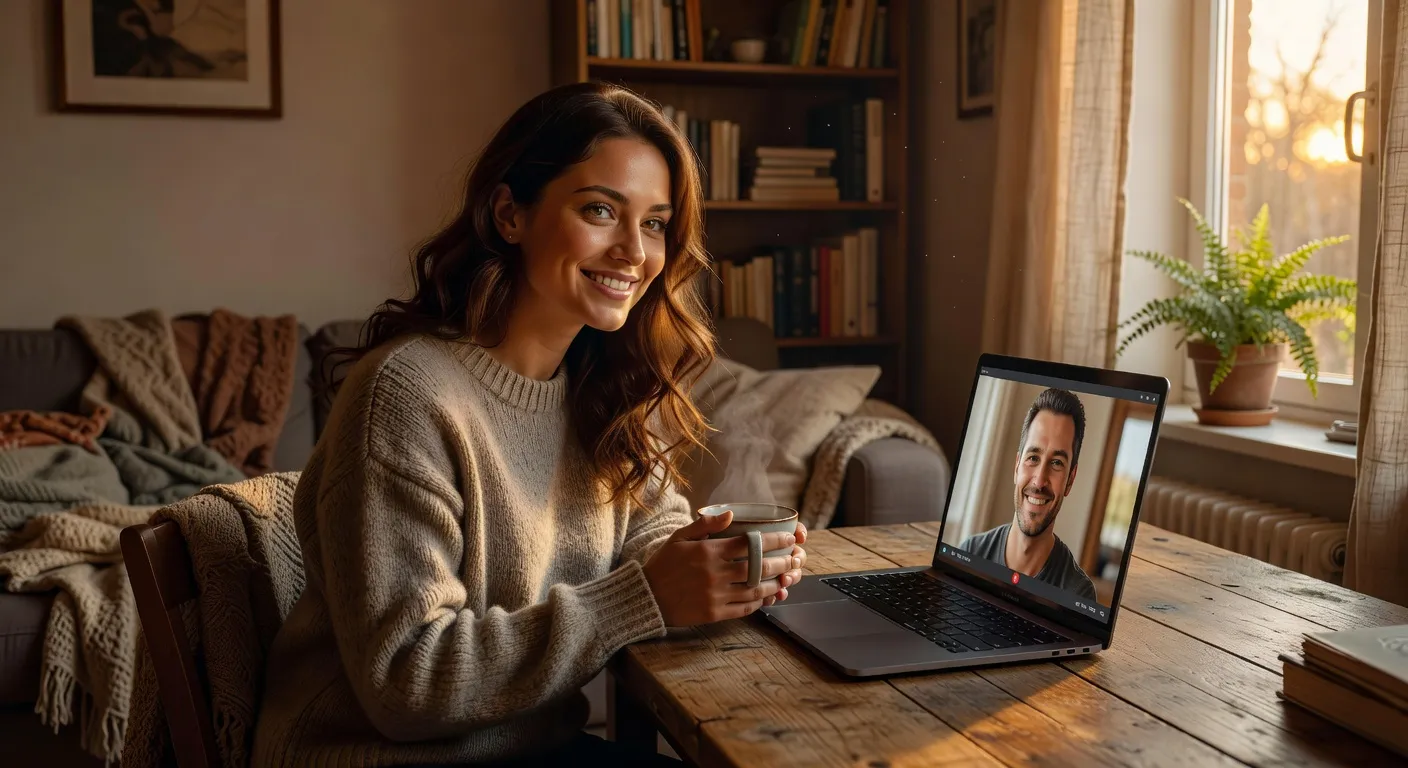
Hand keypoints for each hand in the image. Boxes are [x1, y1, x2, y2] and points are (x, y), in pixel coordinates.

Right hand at [642, 511, 807, 626]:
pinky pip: (744, 608)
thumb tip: (731, 514)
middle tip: (796, 559)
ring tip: (788, 578)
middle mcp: (714, 573)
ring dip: (776, 583)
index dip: (773, 541)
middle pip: (758, 567)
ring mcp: (715, 595)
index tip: (788, 539)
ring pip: (755, 590)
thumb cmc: (663, 564)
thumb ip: (706, 525)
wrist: (646, 597)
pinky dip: (759, 602)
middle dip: (782, 562)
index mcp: (707, 552)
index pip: (749, 544)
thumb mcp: (680, 538)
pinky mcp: (714, 613)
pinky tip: (768, 596)